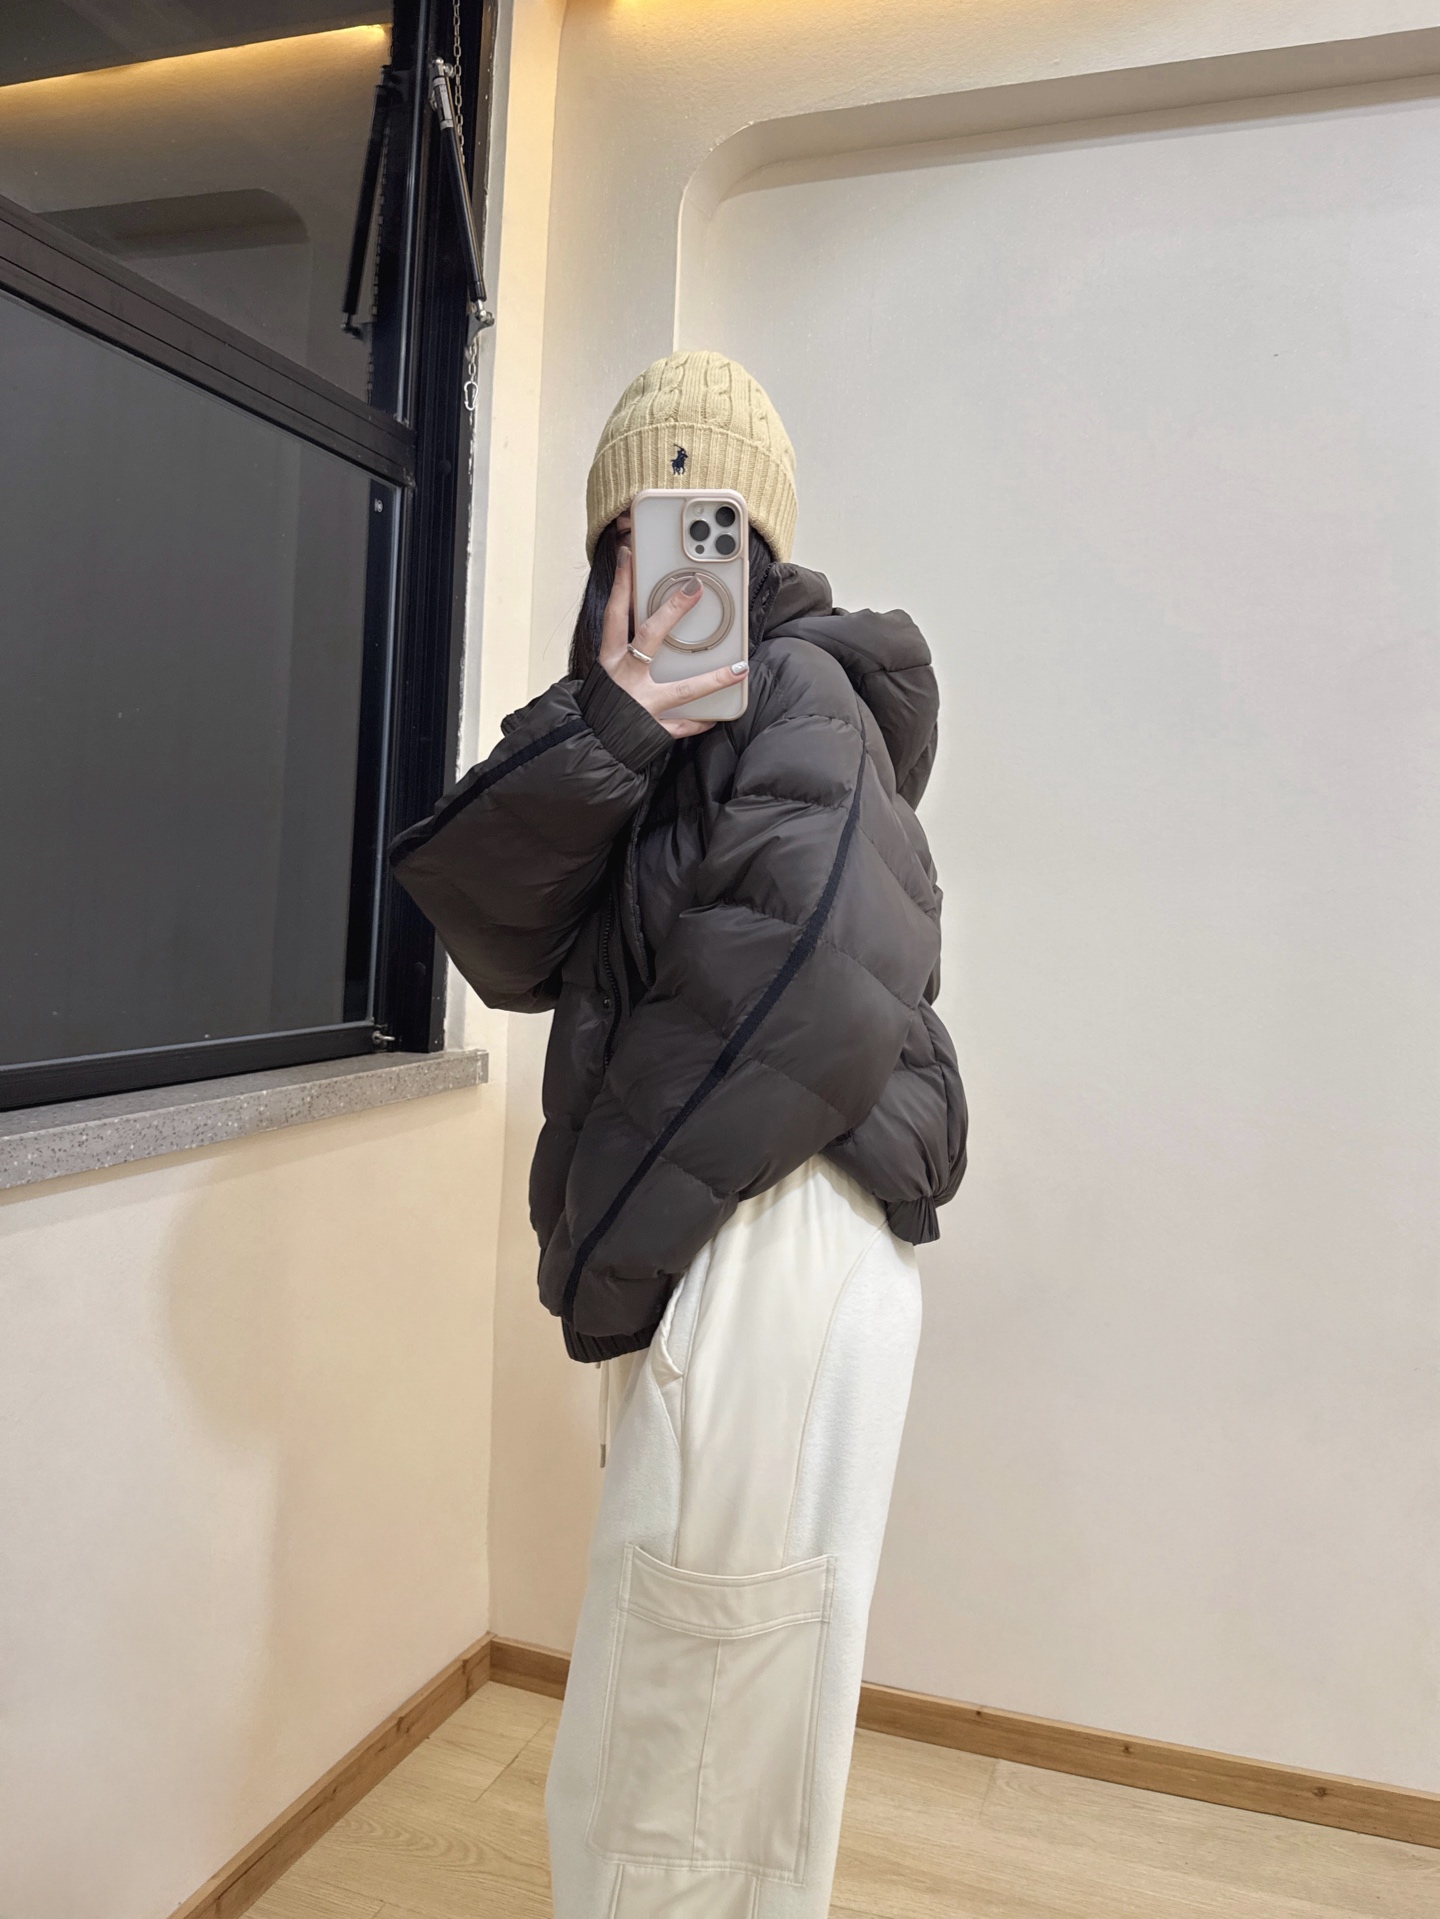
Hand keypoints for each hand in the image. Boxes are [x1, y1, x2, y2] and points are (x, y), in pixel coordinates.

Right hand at [600, 542, 747, 738]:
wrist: (589, 746)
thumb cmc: (600, 707)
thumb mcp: (607, 672)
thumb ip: (625, 651)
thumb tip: (648, 625)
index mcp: (610, 660)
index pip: (615, 614)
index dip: (621, 584)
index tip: (630, 555)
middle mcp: (624, 677)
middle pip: (649, 636)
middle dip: (671, 610)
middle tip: (693, 588)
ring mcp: (640, 704)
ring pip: (682, 690)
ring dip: (713, 679)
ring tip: (739, 669)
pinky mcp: (652, 728)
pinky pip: (681, 724)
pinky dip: (700, 720)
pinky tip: (718, 714)